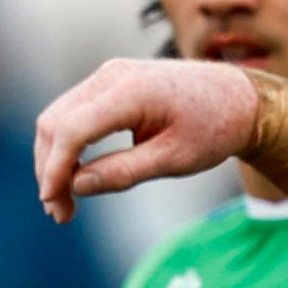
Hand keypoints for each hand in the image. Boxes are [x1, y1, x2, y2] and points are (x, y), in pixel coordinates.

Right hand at [31, 57, 263, 222]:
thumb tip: (77, 186)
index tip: (54, 204)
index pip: (72, 129)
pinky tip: (76, 174)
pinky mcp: (108, 82)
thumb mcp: (174, 159)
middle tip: (60, 212)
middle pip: (55, 122)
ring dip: (53, 159)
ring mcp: (108, 75)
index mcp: (132, 91)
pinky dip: (66, 145)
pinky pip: (72, 113)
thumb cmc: (213, 129)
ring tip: (65, 200)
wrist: (237, 98)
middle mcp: (113, 75)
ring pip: (57, 117)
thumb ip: (124, 172)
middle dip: (49, 169)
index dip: (55, 169)